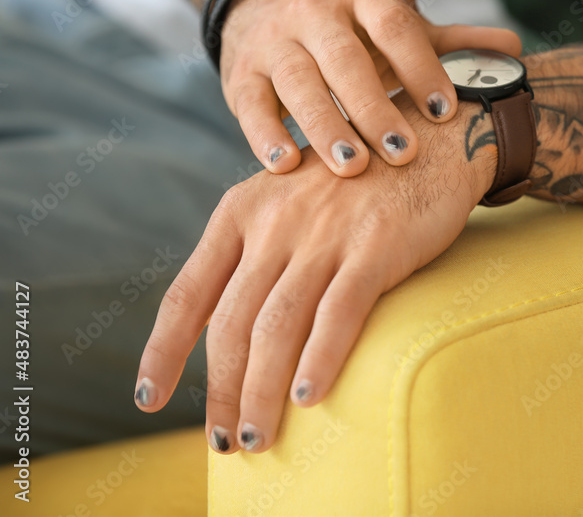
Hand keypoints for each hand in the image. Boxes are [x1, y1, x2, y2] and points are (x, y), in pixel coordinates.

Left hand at [132, 97, 496, 453]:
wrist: (430, 143)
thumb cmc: (357, 185)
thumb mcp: (288, 202)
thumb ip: (256, 251)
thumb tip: (232, 329)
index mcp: (242, 211)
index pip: (187, 292)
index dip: (163, 351)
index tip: (149, 399)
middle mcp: (275, 222)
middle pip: (231, 322)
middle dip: (222, 391)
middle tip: (227, 441)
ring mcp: (325, 233)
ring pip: (277, 326)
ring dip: (262, 392)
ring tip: (258, 438)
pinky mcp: (376, 244)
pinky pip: (339, 312)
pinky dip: (320, 359)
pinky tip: (310, 397)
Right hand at [219, 0, 519, 176]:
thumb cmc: (354, 27)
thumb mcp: (399, 22)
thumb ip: (452, 41)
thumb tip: (514, 49)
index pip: (394, 27)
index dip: (421, 67)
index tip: (444, 111)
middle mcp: (315, 12)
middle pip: (343, 57)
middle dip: (373, 106)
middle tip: (404, 154)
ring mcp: (274, 40)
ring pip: (296, 81)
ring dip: (324, 126)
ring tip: (353, 167)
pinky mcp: (241, 73)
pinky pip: (250, 103)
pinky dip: (265, 135)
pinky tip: (286, 167)